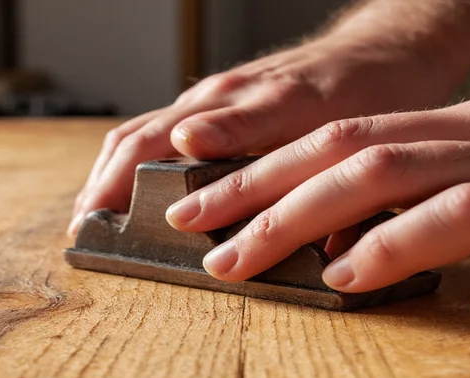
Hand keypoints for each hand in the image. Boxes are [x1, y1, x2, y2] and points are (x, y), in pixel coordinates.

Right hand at [68, 36, 457, 235]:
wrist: (386, 53)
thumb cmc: (364, 92)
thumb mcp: (323, 121)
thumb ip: (259, 137)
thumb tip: (195, 155)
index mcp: (235, 107)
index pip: (151, 146)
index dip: (118, 188)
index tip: (95, 226)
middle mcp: (217, 99)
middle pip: (135, 140)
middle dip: (102, 187)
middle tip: (83, 233)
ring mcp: (218, 100)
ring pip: (145, 132)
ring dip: (113, 174)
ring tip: (96, 214)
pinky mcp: (225, 103)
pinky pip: (165, 128)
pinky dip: (139, 159)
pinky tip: (136, 182)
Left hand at [165, 90, 469, 289]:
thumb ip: (447, 205)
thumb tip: (357, 241)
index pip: (355, 136)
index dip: (274, 168)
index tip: (215, 202)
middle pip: (350, 146)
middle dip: (261, 186)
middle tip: (196, 224)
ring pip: (387, 171)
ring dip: (297, 216)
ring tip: (239, 258)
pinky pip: (465, 214)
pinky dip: (396, 242)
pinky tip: (346, 274)